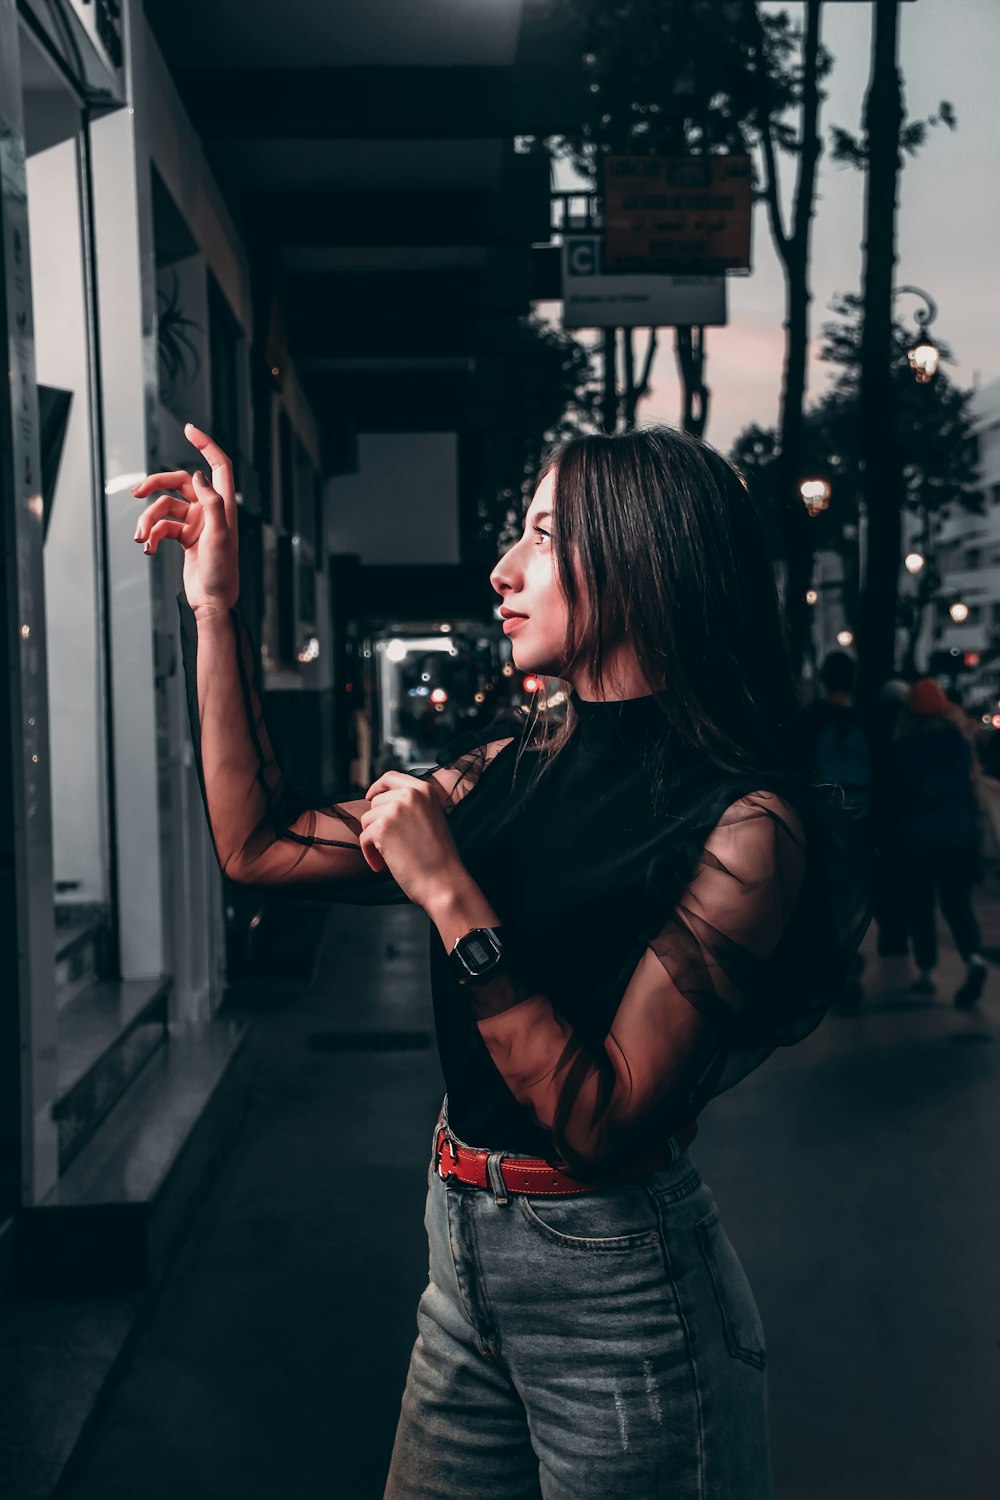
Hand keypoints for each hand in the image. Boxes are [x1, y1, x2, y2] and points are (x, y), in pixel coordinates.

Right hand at [131, 423, 238, 616]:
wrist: (212, 602)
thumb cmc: (220, 572)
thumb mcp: (219, 537)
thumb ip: (211, 504)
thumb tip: (197, 475)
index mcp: (224, 506)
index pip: (219, 466)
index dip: (206, 445)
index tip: (188, 429)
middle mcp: (210, 511)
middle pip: (179, 483)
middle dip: (155, 485)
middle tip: (135, 492)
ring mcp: (196, 523)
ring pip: (164, 508)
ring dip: (149, 521)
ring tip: (142, 539)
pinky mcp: (184, 538)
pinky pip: (161, 527)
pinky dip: (152, 536)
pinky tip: (149, 549)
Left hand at [360, 772, 464, 909]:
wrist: (443, 880)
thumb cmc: (438, 856)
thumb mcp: (431, 817)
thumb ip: (411, 805)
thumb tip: (380, 801)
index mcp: (424, 790)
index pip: (390, 777)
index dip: (377, 787)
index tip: (370, 797)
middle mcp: (410, 794)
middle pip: (375, 802)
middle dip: (377, 824)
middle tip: (391, 845)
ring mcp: (395, 809)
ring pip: (367, 820)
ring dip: (374, 840)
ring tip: (391, 856)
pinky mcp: (382, 827)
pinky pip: (364, 838)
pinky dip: (370, 855)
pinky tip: (384, 865)